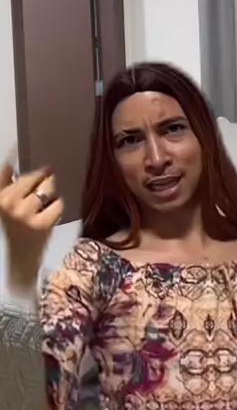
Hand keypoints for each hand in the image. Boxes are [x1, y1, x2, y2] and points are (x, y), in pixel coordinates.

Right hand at [0, 160, 63, 293]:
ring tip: (44, 204)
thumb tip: (12, 159)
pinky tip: (49, 216)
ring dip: (50, 193)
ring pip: (48, 188)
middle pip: (33, 177)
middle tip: (45, 184)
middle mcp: (7, 203)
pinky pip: (58, 203)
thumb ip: (6, 186)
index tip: (15, 144)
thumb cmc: (12, 232)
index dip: (11, 154)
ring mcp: (24, 213)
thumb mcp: (4, 208)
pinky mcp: (41, 223)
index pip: (3, 170)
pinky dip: (58, 207)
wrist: (18, 264)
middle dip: (42, 179)